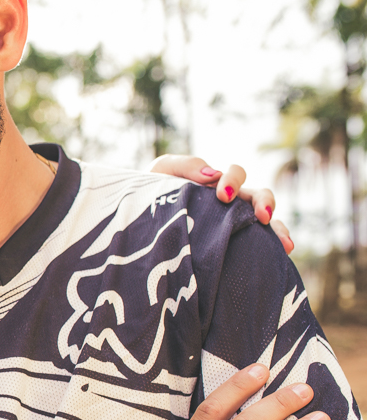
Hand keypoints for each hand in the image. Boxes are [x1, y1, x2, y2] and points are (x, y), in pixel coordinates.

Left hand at [150, 155, 292, 253]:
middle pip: (258, 196)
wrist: (136, 217)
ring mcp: (232, 223)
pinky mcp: (230, 244)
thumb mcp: (163, 171)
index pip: (236, 175)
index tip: (223, 195)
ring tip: (283, 243)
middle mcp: (230, 202)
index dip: (234, 181)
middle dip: (264, 203)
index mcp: (216, 183)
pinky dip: (272, 246)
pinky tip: (282, 254)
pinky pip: (257, 243)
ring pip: (265, 221)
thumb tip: (213, 173)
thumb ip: (186, 165)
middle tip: (261, 216)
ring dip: (276, 228)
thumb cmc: (151, 190)